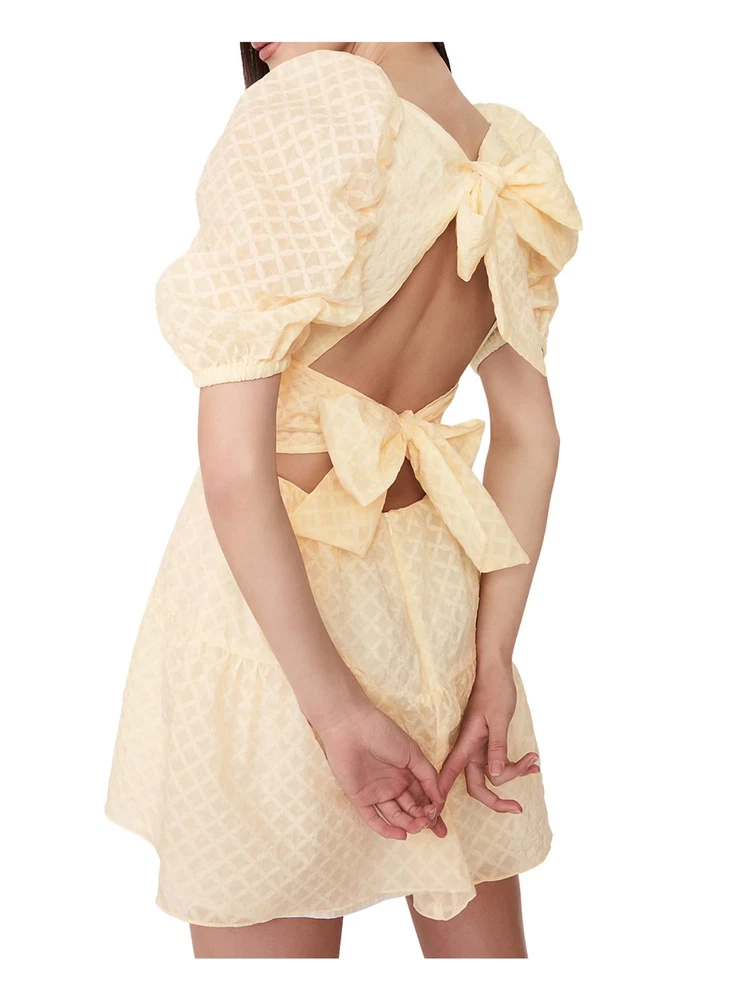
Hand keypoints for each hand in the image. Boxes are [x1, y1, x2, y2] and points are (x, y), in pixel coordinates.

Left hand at [315, 703, 447, 840]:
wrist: (351, 727)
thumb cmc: (383, 734)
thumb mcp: (412, 753)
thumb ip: (428, 776)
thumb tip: (440, 799)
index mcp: (407, 774)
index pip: (424, 798)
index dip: (434, 811)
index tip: (441, 823)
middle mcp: (393, 785)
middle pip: (411, 810)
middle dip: (423, 820)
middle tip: (430, 823)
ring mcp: (377, 793)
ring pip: (396, 816)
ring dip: (409, 824)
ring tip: (419, 826)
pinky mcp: (360, 798)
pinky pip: (373, 819)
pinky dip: (386, 829)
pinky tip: (401, 835)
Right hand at [438, 668, 539, 811]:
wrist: (496, 671)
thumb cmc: (495, 690)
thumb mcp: (498, 719)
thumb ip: (497, 748)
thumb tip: (495, 777)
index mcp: (466, 744)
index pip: (450, 776)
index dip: (441, 796)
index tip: (437, 818)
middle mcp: (470, 750)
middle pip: (478, 785)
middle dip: (498, 798)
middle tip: (518, 808)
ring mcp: (480, 748)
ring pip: (495, 774)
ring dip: (516, 772)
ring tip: (535, 761)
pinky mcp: (490, 743)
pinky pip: (502, 763)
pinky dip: (517, 764)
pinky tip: (533, 760)